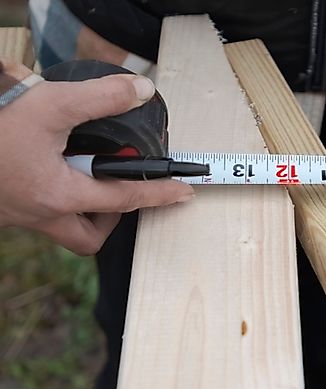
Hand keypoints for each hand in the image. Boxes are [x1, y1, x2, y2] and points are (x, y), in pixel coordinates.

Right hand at [0, 68, 193, 254]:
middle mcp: (41, 215)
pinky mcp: (4, 207)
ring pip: (62, 229)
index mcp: (60, 196)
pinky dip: (54, 196)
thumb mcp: (50, 105)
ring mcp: (19, 216)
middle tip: (120, 187)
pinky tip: (48, 165)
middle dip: (112, 218)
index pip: (126, 199)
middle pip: (89, 236)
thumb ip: (99, 99)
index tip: (184, 192)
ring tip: (86, 175)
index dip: (159, 193)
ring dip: (82, 210)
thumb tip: (141, 92)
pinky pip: (39, 213)